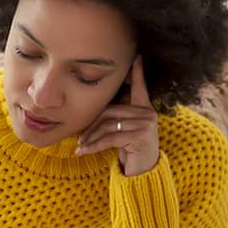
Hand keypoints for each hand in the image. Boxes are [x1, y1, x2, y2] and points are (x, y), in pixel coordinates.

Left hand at [75, 56, 159, 176]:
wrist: (144, 173)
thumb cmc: (132, 150)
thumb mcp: (123, 132)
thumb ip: (114, 119)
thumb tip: (89, 115)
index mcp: (145, 109)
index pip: (140, 87)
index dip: (138, 71)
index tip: (137, 55)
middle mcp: (147, 114)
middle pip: (110, 112)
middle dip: (91, 125)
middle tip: (79, 138)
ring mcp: (146, 124)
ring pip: (108, 126)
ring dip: (90, 138)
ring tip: (80, 147)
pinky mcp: (140, 137)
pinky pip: (109, 138)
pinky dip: (93, 146)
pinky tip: (82, 152)